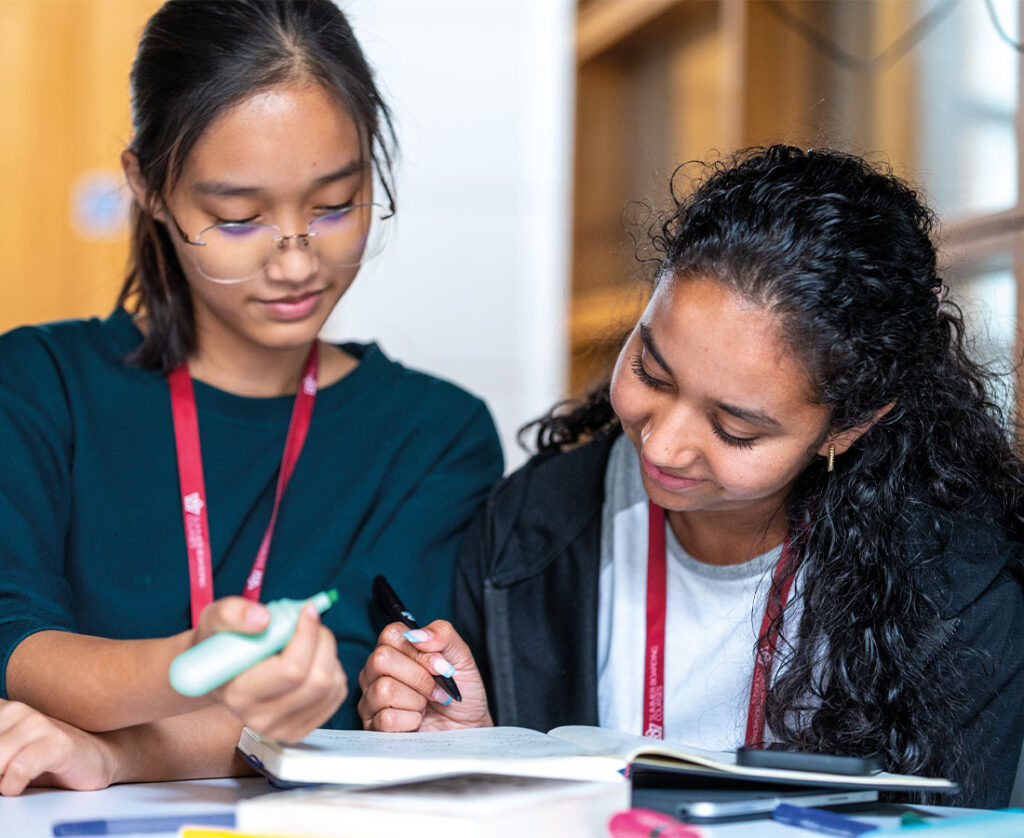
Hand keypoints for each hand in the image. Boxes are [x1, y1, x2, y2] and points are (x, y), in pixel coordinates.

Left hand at [0, 700, 117, 795]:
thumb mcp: (4, 754)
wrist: (95, 758)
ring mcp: (38, 724)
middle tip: (2, 776)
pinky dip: (12, 785)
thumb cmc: (44, 758)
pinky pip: (19, 768)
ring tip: (7, 783)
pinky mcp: (58, 743)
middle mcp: (16, 711)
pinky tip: (18, 785)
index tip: (0, 765)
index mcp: (0, 710)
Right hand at [192, 597, 347, 742]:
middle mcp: (259, 720)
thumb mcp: (215, 619)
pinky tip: (313, 659)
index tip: (307, 610)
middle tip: (310, 621)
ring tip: (308, 639)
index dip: (308, 635)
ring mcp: (281, 729)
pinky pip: (336, 695)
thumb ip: (232, 614)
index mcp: (238, 694)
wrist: (219, 673)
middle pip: (318, 681)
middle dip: (323, 641)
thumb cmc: (219, 642)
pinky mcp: (300, 730)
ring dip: (329, 653)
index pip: (292, 670)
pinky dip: (333, 669)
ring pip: (331, 687)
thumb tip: (264, 619)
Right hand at [358, 620, 492, 731]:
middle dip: (419, 677)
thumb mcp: (462, 658)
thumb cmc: (461, 693)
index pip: (390, 634)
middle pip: (381, 659)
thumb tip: (418, 634)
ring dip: (416, 700)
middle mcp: (377, 672)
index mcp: (396, 650)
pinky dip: (411, 720)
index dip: (418, 650)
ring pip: (383, 689)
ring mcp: (371, 699)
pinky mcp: (374, 726)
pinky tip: (417, 721)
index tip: (439, 666)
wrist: (468, 729)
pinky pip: (386, 718)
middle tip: (435, 689)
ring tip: (426, 705)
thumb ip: (443, 635)